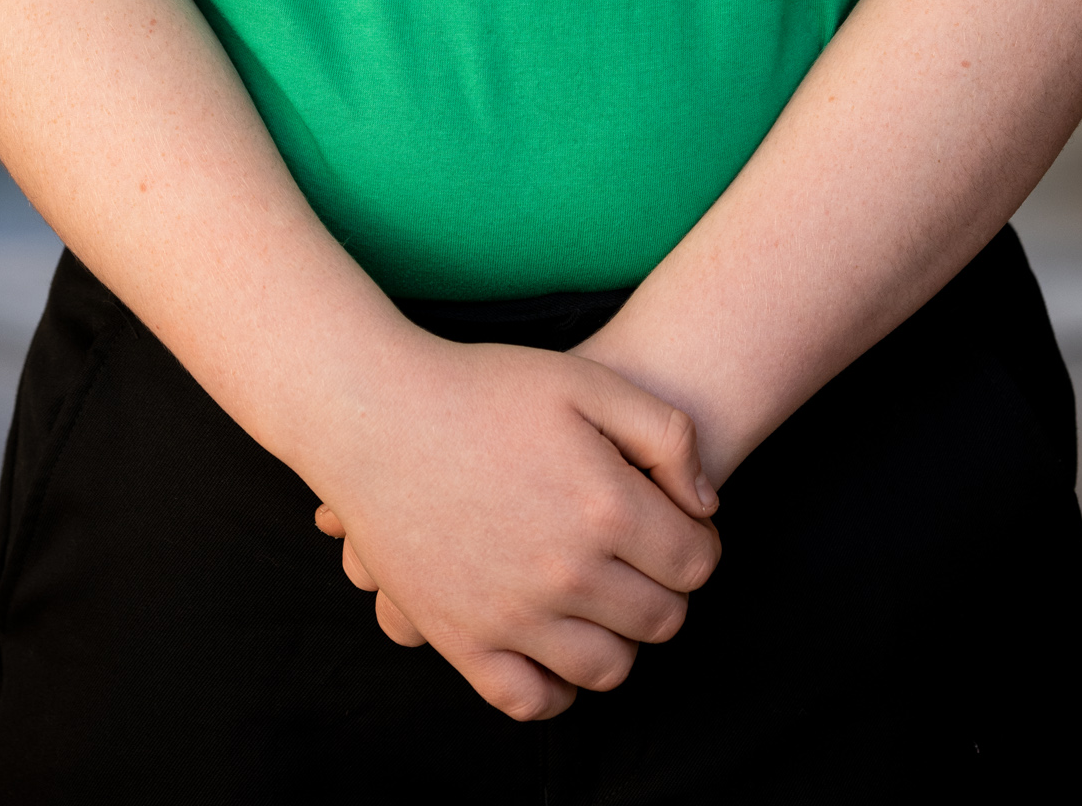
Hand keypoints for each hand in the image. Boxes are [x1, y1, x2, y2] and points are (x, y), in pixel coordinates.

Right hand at [306, 339, 719, 720]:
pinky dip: (555, 686)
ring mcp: (512, 615)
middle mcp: (566, 573)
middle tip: (638, 555)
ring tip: (598, 594)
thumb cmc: (483, 386)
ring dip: (619, 637)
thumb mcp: (587, 381)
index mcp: (606, 507)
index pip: (697, 564)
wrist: (376, 411)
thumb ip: (666, 435)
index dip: (698, 542)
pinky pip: (530, 700)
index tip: (676, 524)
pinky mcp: (461, 640)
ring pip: (607, 668)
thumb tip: (706, 507)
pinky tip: (554, 643)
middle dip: (665, 588)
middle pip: (661, 619)